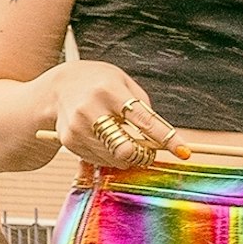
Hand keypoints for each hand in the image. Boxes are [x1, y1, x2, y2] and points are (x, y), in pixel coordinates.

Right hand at [49, 61, 187, 169]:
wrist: (59, 87)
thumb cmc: (99, 83)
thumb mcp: (123, 83)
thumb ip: (143, 108)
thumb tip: (160, 139)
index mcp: (109, 91)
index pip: (144, 120)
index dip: (166, 138)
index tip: (183, 151)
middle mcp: (91, 109)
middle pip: (126, 147)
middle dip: (144, 154)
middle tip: (148, 151)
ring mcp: (78, 127)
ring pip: (114, 158)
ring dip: (127, 157)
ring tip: (125, 142)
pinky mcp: (69, 141)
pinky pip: (99, 160)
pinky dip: (109, 156)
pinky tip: (105, 141)